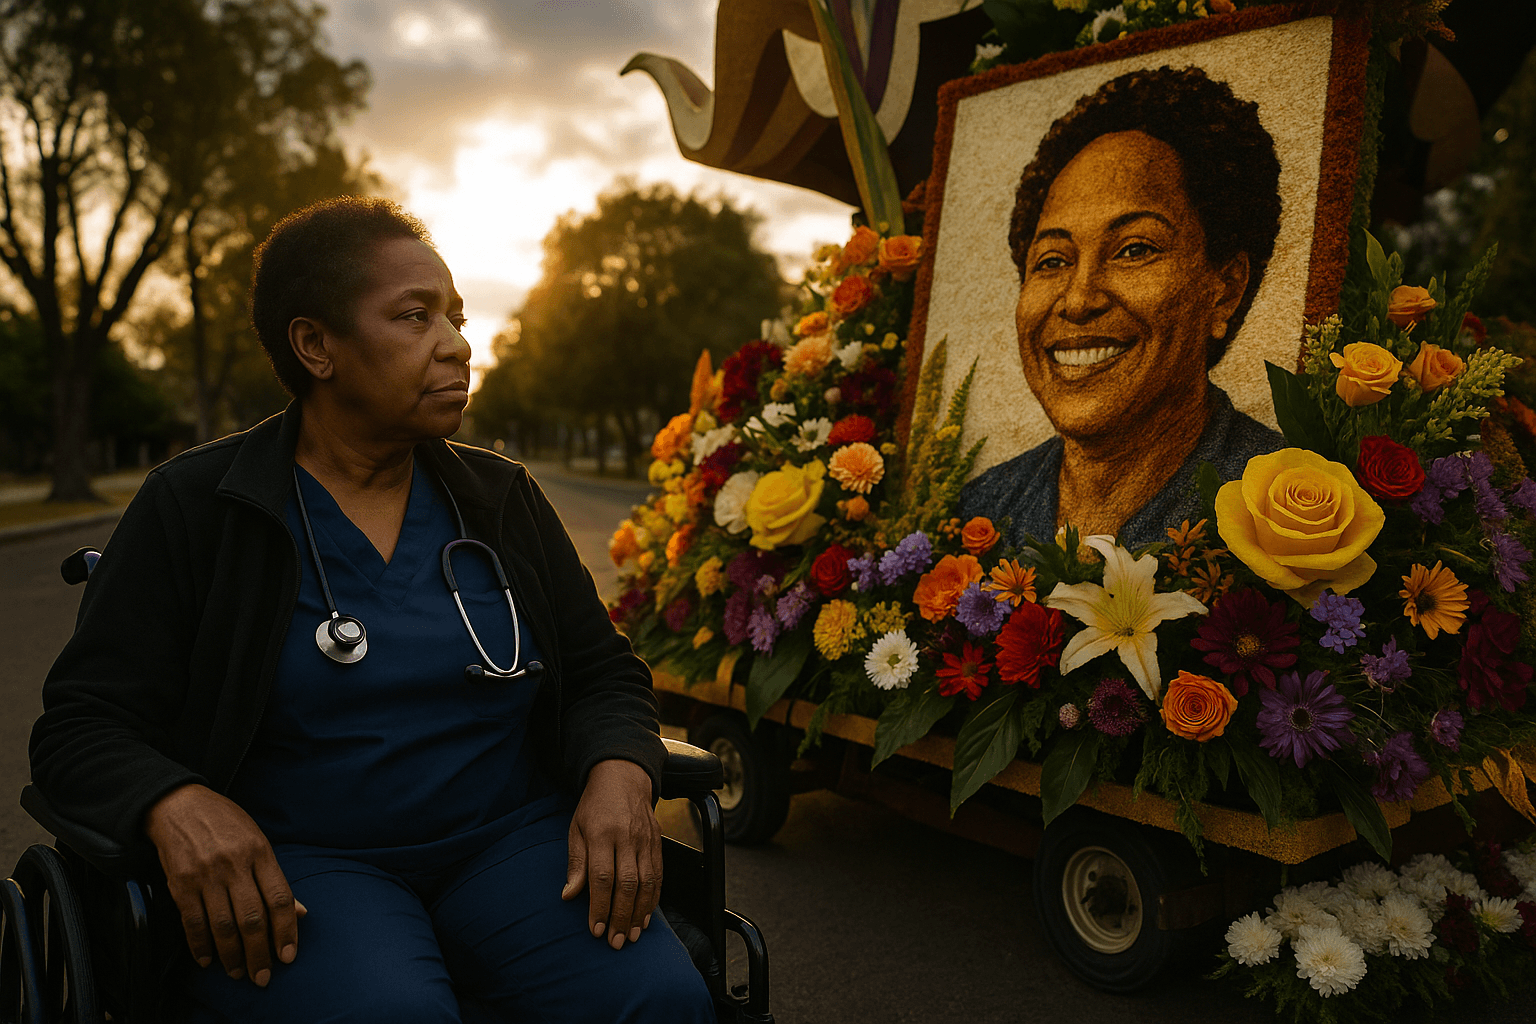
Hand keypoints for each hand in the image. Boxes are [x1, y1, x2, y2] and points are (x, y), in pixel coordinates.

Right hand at [143, 783, 306, 985]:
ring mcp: (206, 875)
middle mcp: (234, 865)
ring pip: (222, 926)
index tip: (288, 955)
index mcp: (260, 852)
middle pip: (252, 918)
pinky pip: (192, 922)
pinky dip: (200, 945)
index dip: (286, 930)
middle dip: (259, 953)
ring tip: (237, 972)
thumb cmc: (225, 823)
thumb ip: (275, 878)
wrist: (180, 805)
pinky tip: (207, 959)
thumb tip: (299, 912)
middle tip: (262, 976)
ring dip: (231, 955)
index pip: (279, 898)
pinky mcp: (180, 883)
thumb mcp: (258, 840)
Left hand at [561, 759, 660, 949]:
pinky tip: (646, 917)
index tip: (596, 929)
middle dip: (621, 916)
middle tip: (615, 942)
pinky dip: (654, 899)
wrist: (624, 777)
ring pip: (647, 882)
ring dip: (640, 913)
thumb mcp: (576, 828)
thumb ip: (576, 862)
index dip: (600, 906)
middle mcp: (627, 837)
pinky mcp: (658, 842)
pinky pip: (659, 875)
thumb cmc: (594, 807)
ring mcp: (645, 840)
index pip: (602, 876)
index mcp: (602, 833)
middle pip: (627, 884)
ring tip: (632, 935)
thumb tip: (569, 895)